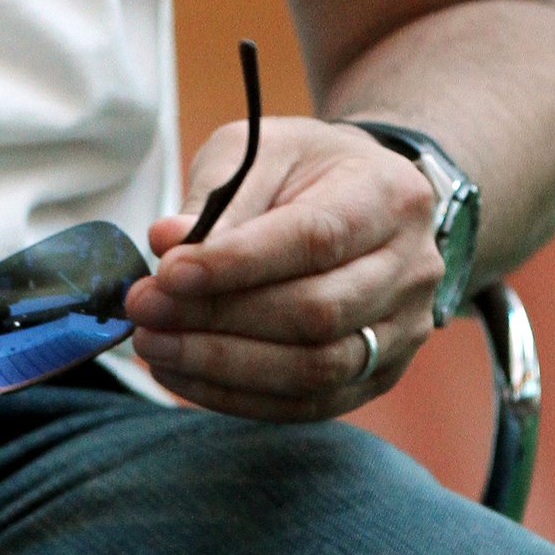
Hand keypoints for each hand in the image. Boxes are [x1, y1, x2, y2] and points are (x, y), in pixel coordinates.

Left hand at [122, 117, 443, 419]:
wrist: (368, 197)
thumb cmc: (305, 168)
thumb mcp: (260, 151)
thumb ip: (216, 197)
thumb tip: (166, 242)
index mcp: (387, 197)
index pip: (313, 239)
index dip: (236, 263)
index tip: (166, 272)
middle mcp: (409, 270)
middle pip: (315, 314)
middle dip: (218, 318)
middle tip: (144, 309)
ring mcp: (403, 332)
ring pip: (314, 370)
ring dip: (222, 366)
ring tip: (154, 345)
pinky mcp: (380, 377)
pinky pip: (309, 403)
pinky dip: (239, 396)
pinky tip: (182, 373)